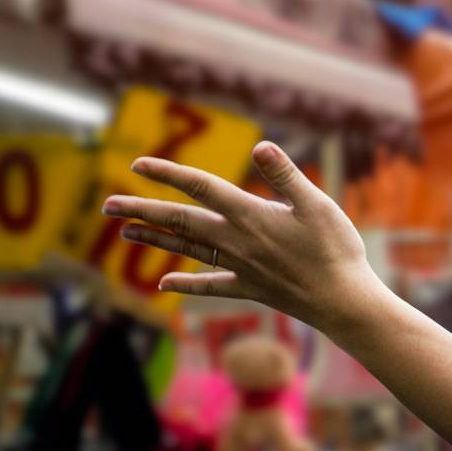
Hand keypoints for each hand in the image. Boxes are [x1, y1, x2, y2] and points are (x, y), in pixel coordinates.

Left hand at [104, 144, 386, 331]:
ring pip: (187, 251)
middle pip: (180, 222)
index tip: (138, 165)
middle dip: (142, 211)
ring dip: (154, 241)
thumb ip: (286, 176)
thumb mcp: (317, 204)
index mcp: (250, 216)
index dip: (169, 174)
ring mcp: (240, 268)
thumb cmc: (336, 250)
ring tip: (125, 232)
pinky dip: (186, 283)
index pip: (201, 189)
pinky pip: (211, 286)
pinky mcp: (250, 289)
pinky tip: (164, 285)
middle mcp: (236, 242)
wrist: (343, 303)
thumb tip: (260, 147)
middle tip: (107, 205)